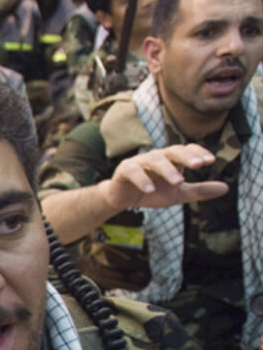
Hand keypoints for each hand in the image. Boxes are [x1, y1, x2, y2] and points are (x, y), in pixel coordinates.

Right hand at [103, 144, 227, 210]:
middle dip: (186, 156)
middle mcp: (157, 157)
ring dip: (167, 170)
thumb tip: (226, 188)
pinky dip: (142, 179)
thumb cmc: (152, 192)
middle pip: (173, 151)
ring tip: (179, 182)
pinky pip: (134, 171)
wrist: (123, 199)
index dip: (198, 153)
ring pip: (155, 160)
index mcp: (171, 160)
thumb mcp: (178, 194)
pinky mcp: (124, 170)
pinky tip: (150, 189)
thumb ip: (199, 190)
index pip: (187, 150)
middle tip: (199, 164)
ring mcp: (140, 162)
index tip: (211, 161)